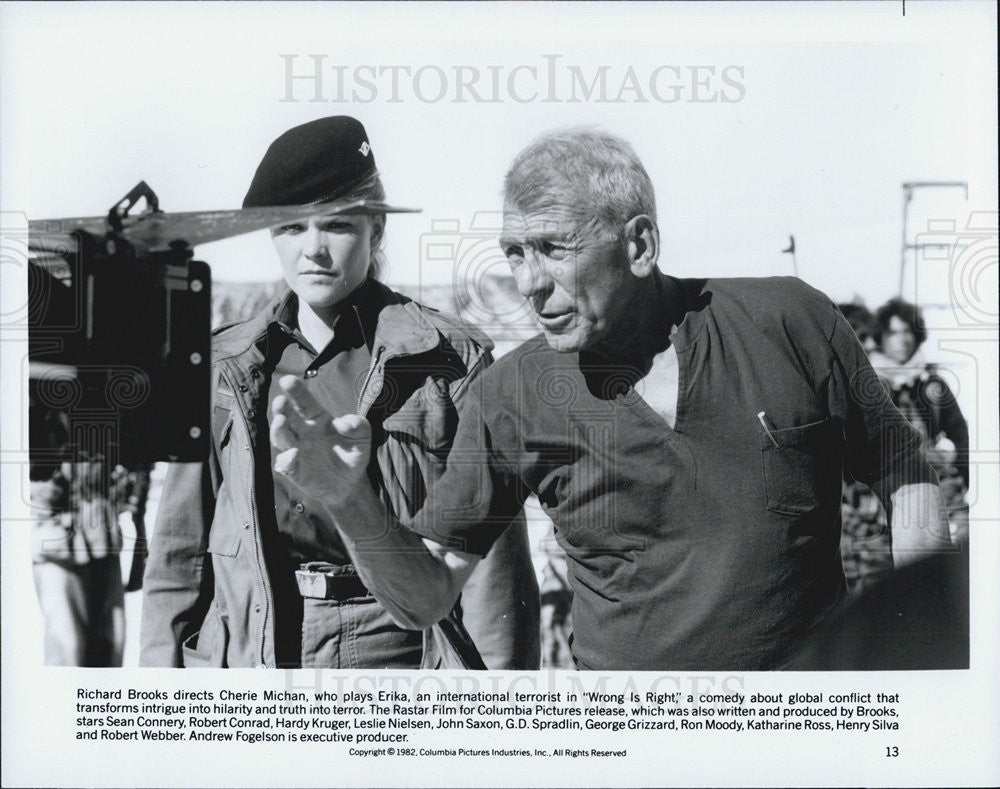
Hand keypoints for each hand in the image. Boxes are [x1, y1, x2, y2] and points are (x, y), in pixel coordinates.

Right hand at [270, 375, 371, 504]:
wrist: (350, 484)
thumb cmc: (353, 453)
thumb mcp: (363, 436)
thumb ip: (358, 425)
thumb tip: (342, 424)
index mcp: (317, 418)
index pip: (304, 402)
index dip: (295, 391)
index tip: (287, 380)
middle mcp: (302, 432)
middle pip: (287, 416)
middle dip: (281, 408)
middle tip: (280, 401)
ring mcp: (296, 450)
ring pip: (281, 437)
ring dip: (278, 430)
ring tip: (280, 421)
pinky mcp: (294, 470)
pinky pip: (286, 464)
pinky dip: (287, 460)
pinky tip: (294, 454)